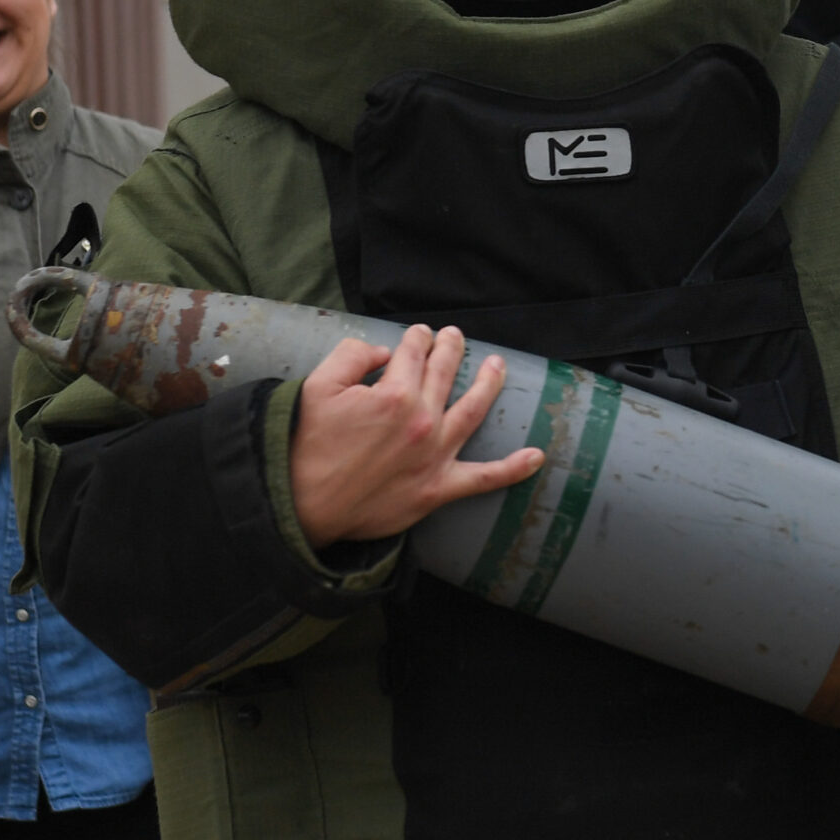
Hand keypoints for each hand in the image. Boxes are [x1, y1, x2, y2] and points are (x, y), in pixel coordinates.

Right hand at [290, 325, 546, 548]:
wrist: (302, 505)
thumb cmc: (306, 446)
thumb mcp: (318, 385)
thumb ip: (352, 355)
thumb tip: (383, 352)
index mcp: (395, 393)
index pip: (413, 353)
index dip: (417, 338)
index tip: (419, 334)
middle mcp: (422, 420)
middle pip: (444, 373)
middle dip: (451, 349)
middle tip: (455, 337)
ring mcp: (435, 455)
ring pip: (473, 410)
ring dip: (489, 383)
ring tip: (497, 365)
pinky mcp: (438, 489)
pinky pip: (484, 479)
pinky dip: (513, 469)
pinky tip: (537, 456)